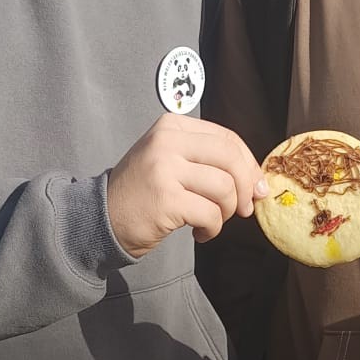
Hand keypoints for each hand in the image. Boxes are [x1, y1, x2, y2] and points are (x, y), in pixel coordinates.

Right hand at [108, 115, 267, 255]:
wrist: (101, 217)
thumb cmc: (143, 192)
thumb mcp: (171, 160)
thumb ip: (210, 162)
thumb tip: (258, 182)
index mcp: (171, 127)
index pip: (227, 138)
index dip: (249, 164)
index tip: (255, 187)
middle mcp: (167, 142)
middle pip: (230, 158)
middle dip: (246, 187)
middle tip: (243, 209)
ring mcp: (164, 169)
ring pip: (224, 188)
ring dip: (226, 212)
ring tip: (211, 221)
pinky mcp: (166, 199)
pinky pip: (211, 214)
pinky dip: (212, 228)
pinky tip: (199, 232)